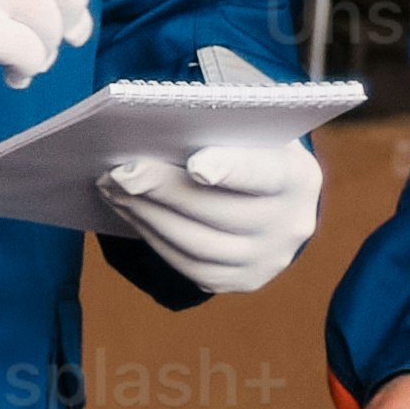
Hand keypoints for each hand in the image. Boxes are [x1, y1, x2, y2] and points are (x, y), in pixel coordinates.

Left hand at [96, 45, 319, 295]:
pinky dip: (152, 237)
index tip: (195, 165)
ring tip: (111, 189)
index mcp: (298, 177)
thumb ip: (219, 128)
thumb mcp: (251, 130)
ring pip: (195, 243)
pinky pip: (187, 264)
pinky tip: (129, 212)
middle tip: (118, 172)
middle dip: (161, 190)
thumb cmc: (251, 148)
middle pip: (217, 211)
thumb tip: (158, 129)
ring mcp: (266, 260)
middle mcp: (290, 224)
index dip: (230, 169)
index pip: (263, 173)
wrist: (274, 198)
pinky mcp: (240, 280)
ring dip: (146, 215)